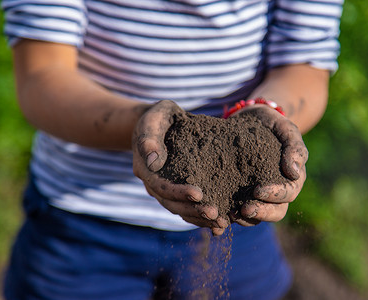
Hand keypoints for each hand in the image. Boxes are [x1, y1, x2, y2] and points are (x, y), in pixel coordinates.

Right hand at [132, 100, 227, 234]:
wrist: (160, 123)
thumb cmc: (159, 117)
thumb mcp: (153, 119)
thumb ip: (149, 137)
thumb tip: (153, 161)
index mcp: (145, 168)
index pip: (161, 186)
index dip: (178, 192)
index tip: (199, 194)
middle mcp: (152, 184)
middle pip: (171, 204)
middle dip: (193, 210)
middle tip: (216, 214)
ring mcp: (164, 190)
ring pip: (180, 210)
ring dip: (200, 218)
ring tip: (222, 222)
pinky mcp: (177, 190)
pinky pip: (188, 207)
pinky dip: (201, 217)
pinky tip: (220, 223)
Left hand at [229, 104, 307, 225]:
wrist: (248, 120)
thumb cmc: (271, 125)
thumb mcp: (285, 129)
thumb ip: (295, 148)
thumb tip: (295, 173)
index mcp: (291, 179)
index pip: (288, 193)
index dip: (275, 195)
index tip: (258, 190)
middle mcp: (276, 193)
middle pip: (275, 212)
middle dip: (260, 212)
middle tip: (244, 209)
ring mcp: (256, 196)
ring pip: (256, 216)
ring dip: (244, 218)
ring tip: (230, 214)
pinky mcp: (238, 195)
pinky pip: (236, 212)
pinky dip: (228, 217)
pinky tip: (217, 218)